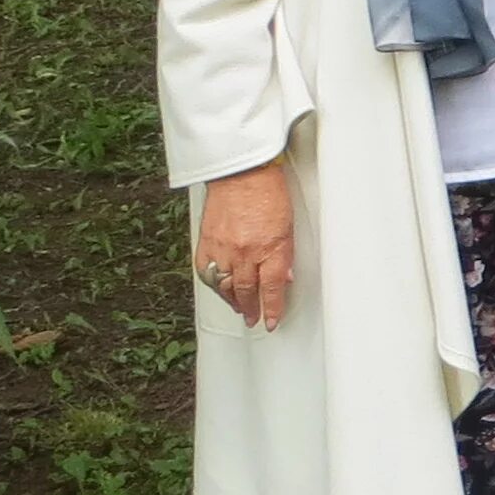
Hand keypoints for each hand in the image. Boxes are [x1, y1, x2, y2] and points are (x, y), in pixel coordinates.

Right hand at [194, 160, 292, 329]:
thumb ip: (285, 255)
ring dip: (232, 300)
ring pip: (223, 286)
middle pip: (246, 291)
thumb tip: (285, 277)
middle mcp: (245, 252)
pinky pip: (206, 271)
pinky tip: (219, 287)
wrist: (242, 173)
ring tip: (239, 307)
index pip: (272, 288)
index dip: (272, 308)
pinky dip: (213, 283)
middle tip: (253, 318)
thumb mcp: (289, 226)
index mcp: (270, 248)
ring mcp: (223, 249)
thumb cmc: (268, 193)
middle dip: (250, 309)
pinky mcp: (206, 242)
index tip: (271, 321)